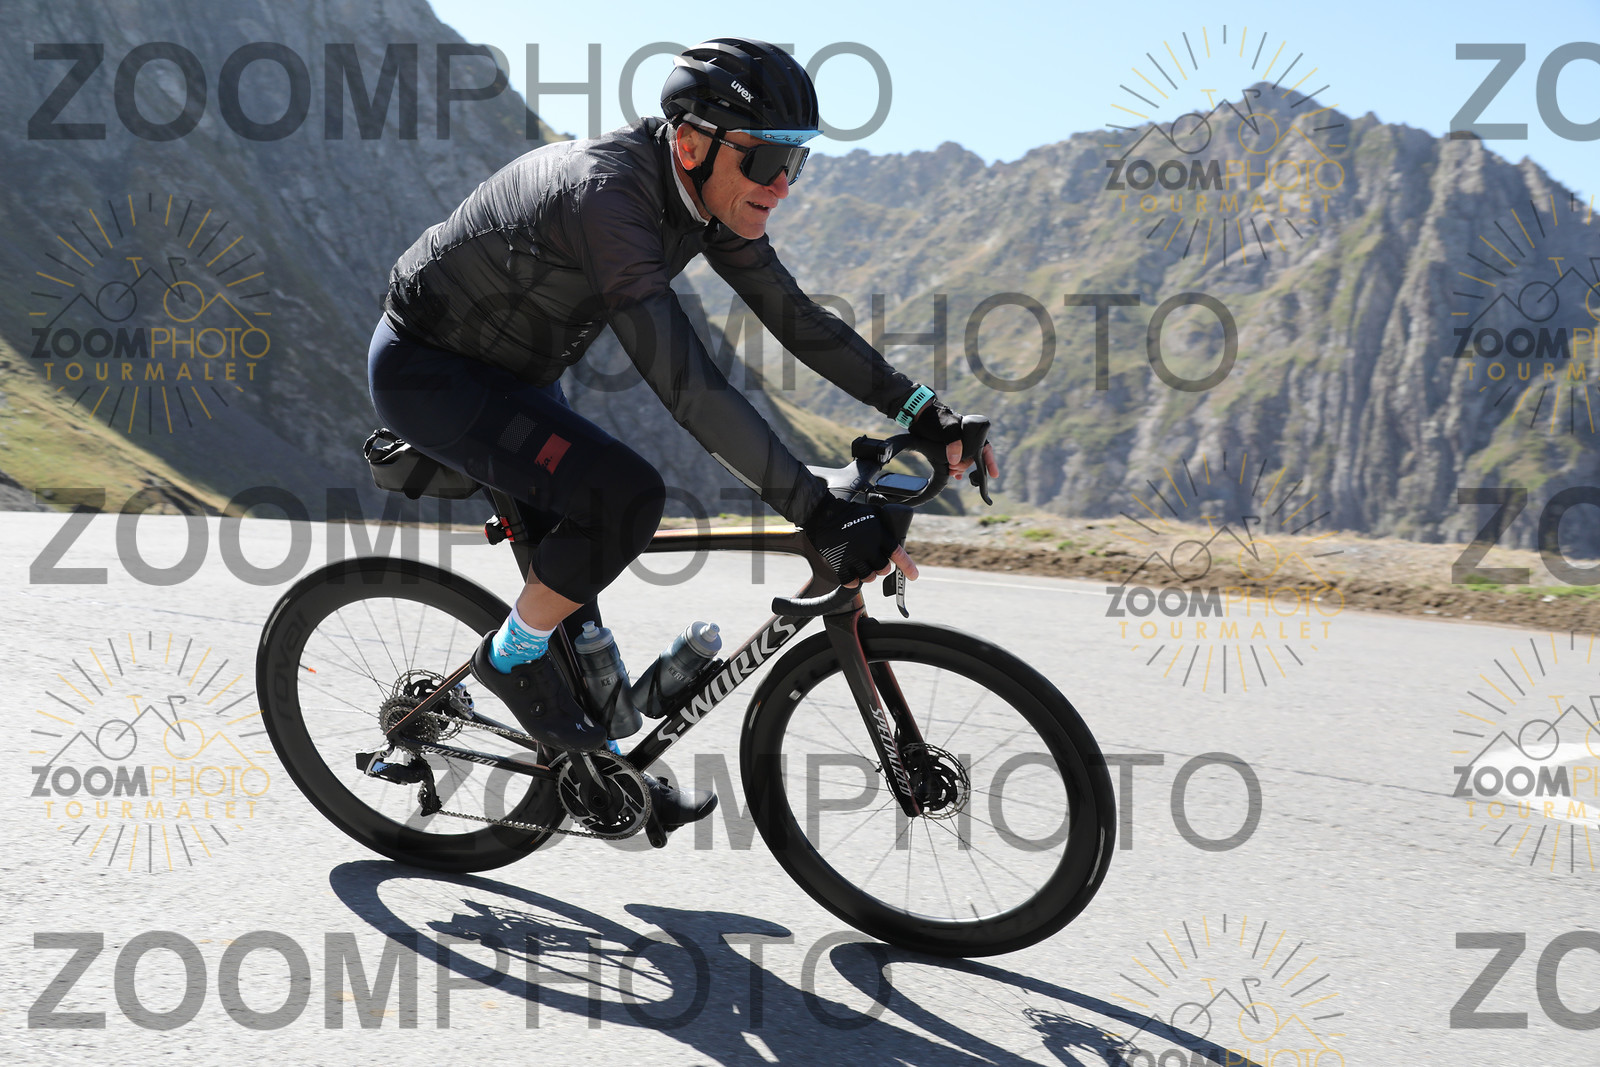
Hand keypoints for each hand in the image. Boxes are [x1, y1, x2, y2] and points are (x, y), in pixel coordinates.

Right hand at [802, 496, 919, 586]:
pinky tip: (851, 575)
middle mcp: (869, 548)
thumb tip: (894, 530)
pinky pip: (850, 581)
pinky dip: (852, 581)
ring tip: (863, 566)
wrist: (824, 513)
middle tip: (875, 562)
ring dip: (868, 574)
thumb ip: (885, 524)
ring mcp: (854, 557)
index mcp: (879, 535)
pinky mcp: (840, 563)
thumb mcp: (873, 511)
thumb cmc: (848, 511)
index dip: (908, 567)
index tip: (913, 575)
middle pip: (883, 569)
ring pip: (869, 577)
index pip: (898, 554)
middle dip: (882, 567)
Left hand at [907, 395, 1000, 483]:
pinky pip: (957, 462)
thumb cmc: (935, 418)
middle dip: (965, 466)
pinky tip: (955, 475)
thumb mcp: (946, 427)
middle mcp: (967, 439)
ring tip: (950, 471)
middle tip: (953, 469)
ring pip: (964, 461)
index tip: (994, 475)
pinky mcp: (950, 449)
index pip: (985, 448)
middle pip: (973, 458)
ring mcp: (959, 444)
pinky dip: (956, 469)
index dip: (990, 462)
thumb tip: (955, 460)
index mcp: (971, 432)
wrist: (920, 415)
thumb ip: (953, 442)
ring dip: (959, 468)